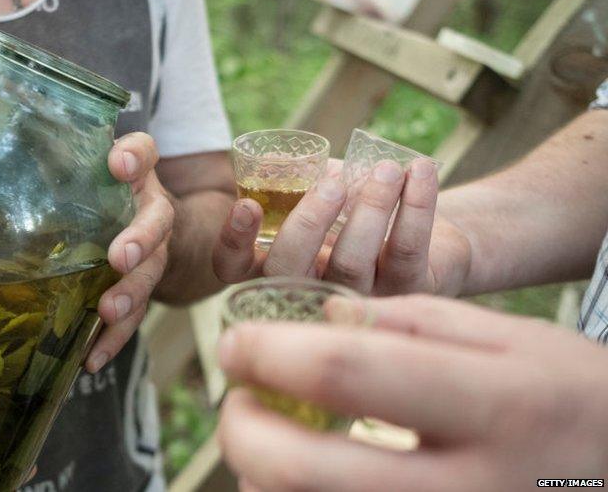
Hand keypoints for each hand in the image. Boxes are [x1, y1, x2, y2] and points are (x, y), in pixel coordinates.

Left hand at [86, 133, 173, 371]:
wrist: (153, 229)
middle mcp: (155, 219)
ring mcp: (151, 259)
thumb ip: (88, 155)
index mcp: (141, 179)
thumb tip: (59, 145)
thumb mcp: (105, 168)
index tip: (118, 164)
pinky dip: (111, 340)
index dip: (135, 158)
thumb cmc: (113, 192)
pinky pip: (130, 319)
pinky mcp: (138, 294)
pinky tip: (91, 359)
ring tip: (108, 310)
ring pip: (147, 277)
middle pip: (156, 227)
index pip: (144, 156)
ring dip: (130, 295)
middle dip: (140, 242)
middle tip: (120, 257)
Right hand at [213, 158, 470, 295]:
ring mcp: (356, 299)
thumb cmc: (363, 212)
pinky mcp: (406, 294)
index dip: (234, 241)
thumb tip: (275, 159)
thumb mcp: (325, 193)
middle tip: (333, 185)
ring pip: (351, 263)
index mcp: (278, 265)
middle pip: (288, 271)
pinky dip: (414, 204)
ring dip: (369, 207)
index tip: (247, 205)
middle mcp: (309, 290)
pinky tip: (419, 170)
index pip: (234, 267)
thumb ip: (300, 178)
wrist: (434, 239)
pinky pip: (404, 249)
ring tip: (386, 169)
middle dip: (307, 223)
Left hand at [217, 295, 607, 490]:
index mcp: (491, 405)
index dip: (271, 354)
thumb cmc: (561, 392)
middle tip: (236, 400)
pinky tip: (301, 477)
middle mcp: (471, 486)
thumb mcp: (504, 335)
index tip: (233, 342)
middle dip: (242, 432)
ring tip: (267, 439)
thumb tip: (314, 320)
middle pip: (304, 472)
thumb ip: (404, 324)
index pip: (347, 373)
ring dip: (261, 479)